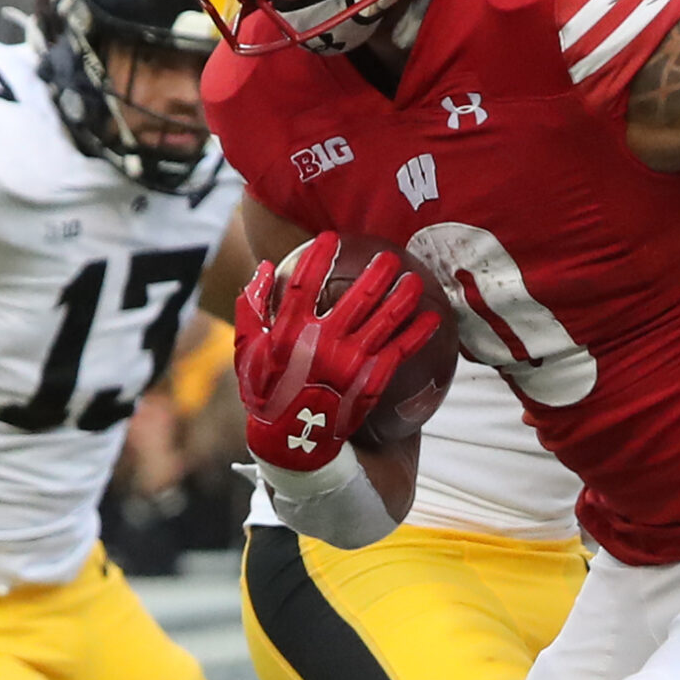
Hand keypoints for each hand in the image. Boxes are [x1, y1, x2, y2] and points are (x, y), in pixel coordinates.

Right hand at [233, 238, 438, 471]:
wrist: (291, 443)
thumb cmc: (265, 393)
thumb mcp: (245, 351)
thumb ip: (252, 307)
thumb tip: (265, 268)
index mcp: (288, 332)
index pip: (305, 284)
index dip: (318, 258)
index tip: (331, 237)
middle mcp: (322, 342)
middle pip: (357, 297)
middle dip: (376, 273)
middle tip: (390, 257)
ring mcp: (349, 362)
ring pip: (384, 321)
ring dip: (403, 297)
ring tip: (415, 279)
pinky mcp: (369, 381)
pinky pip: (399, 352)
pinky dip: (417, 334)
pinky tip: (433, 319)